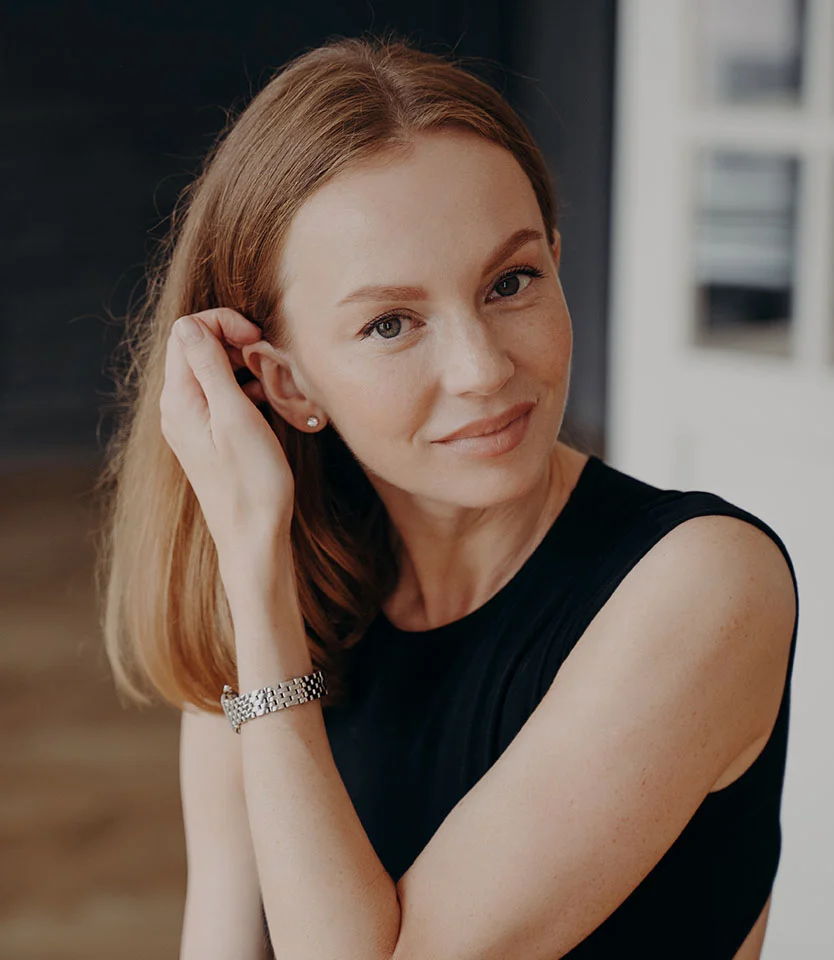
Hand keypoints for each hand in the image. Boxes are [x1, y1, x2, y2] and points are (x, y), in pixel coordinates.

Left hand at [159, 308, 295, 561]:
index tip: (257, 340)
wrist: (253, 537)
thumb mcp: (234, 416)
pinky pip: (221, 395)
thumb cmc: (251, 481)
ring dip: (244, 366)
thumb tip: (190, 324)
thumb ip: (210, 367)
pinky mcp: (208, 435)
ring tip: (273, 384)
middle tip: (269, 361)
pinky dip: (245, 389)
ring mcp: (191, 422)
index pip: (188, 331)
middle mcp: (178, 407)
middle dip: (236, 342)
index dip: (224, 324)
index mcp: (179, 398)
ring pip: (213, 370)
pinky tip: (268, 402)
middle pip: (198, 347)